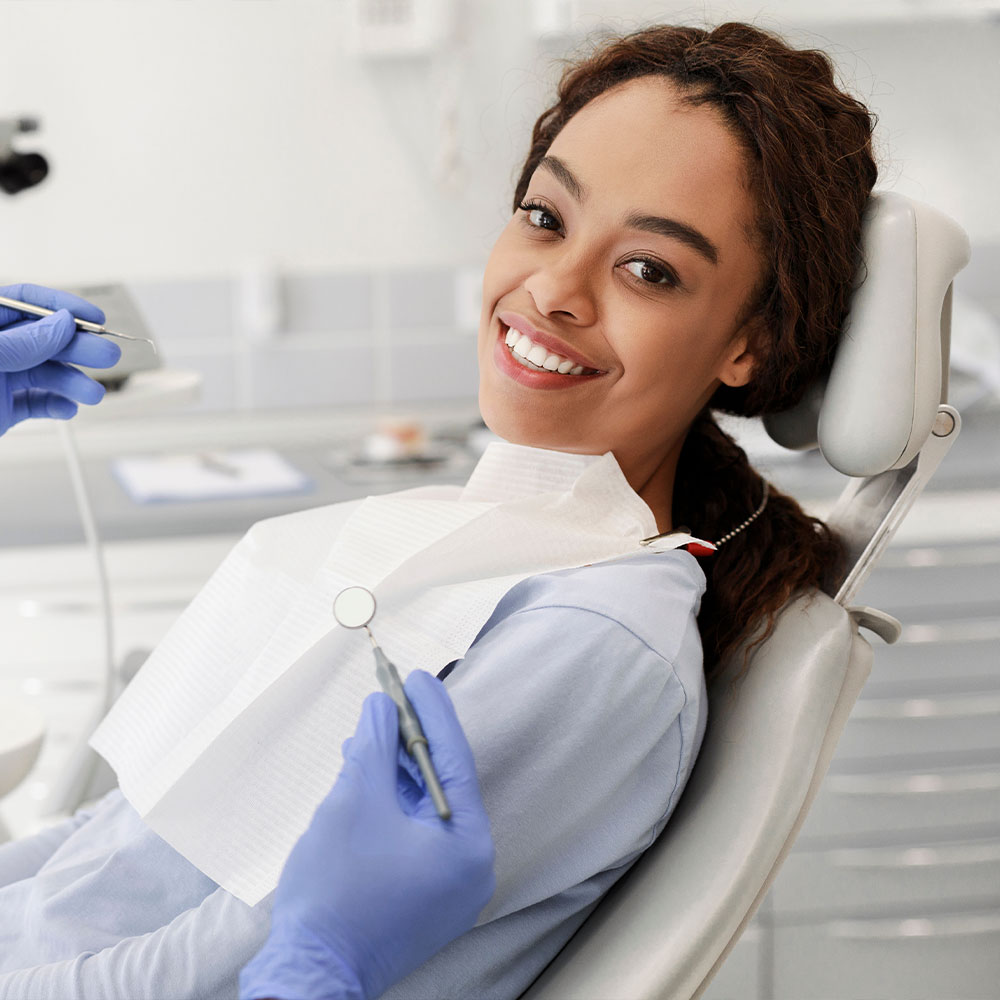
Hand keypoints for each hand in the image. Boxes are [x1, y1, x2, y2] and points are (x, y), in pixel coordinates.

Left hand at [0, 283, 120, 435]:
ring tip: (92, 393)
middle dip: (79, 348)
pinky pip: (37, 403)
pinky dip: (56, 406)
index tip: (95, 318)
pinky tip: (67, 407)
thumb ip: (21, 342)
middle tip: (109, 355)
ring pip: (46, 374)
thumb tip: (61, 323)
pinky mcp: (3, 409)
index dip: (62, 306)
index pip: (24, 301)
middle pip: (44, 339)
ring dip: (74, 382)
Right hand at [239, 671, 495, 999]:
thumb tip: (381, 706)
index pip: (453, 760)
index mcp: (469, 846)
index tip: (418, 676)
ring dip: (393, 771)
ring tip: (366, 734)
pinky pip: (411, 835)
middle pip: (439, 784)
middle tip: (389, 697)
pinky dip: (389, 804)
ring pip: (422, 810)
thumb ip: (375, 745)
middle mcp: (469, 868)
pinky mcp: (419, 897)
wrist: (308, 975)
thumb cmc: (336, 889)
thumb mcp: (356, 800)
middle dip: (408, 741)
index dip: (432, 712)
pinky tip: (364, 776)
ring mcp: (446, 888)